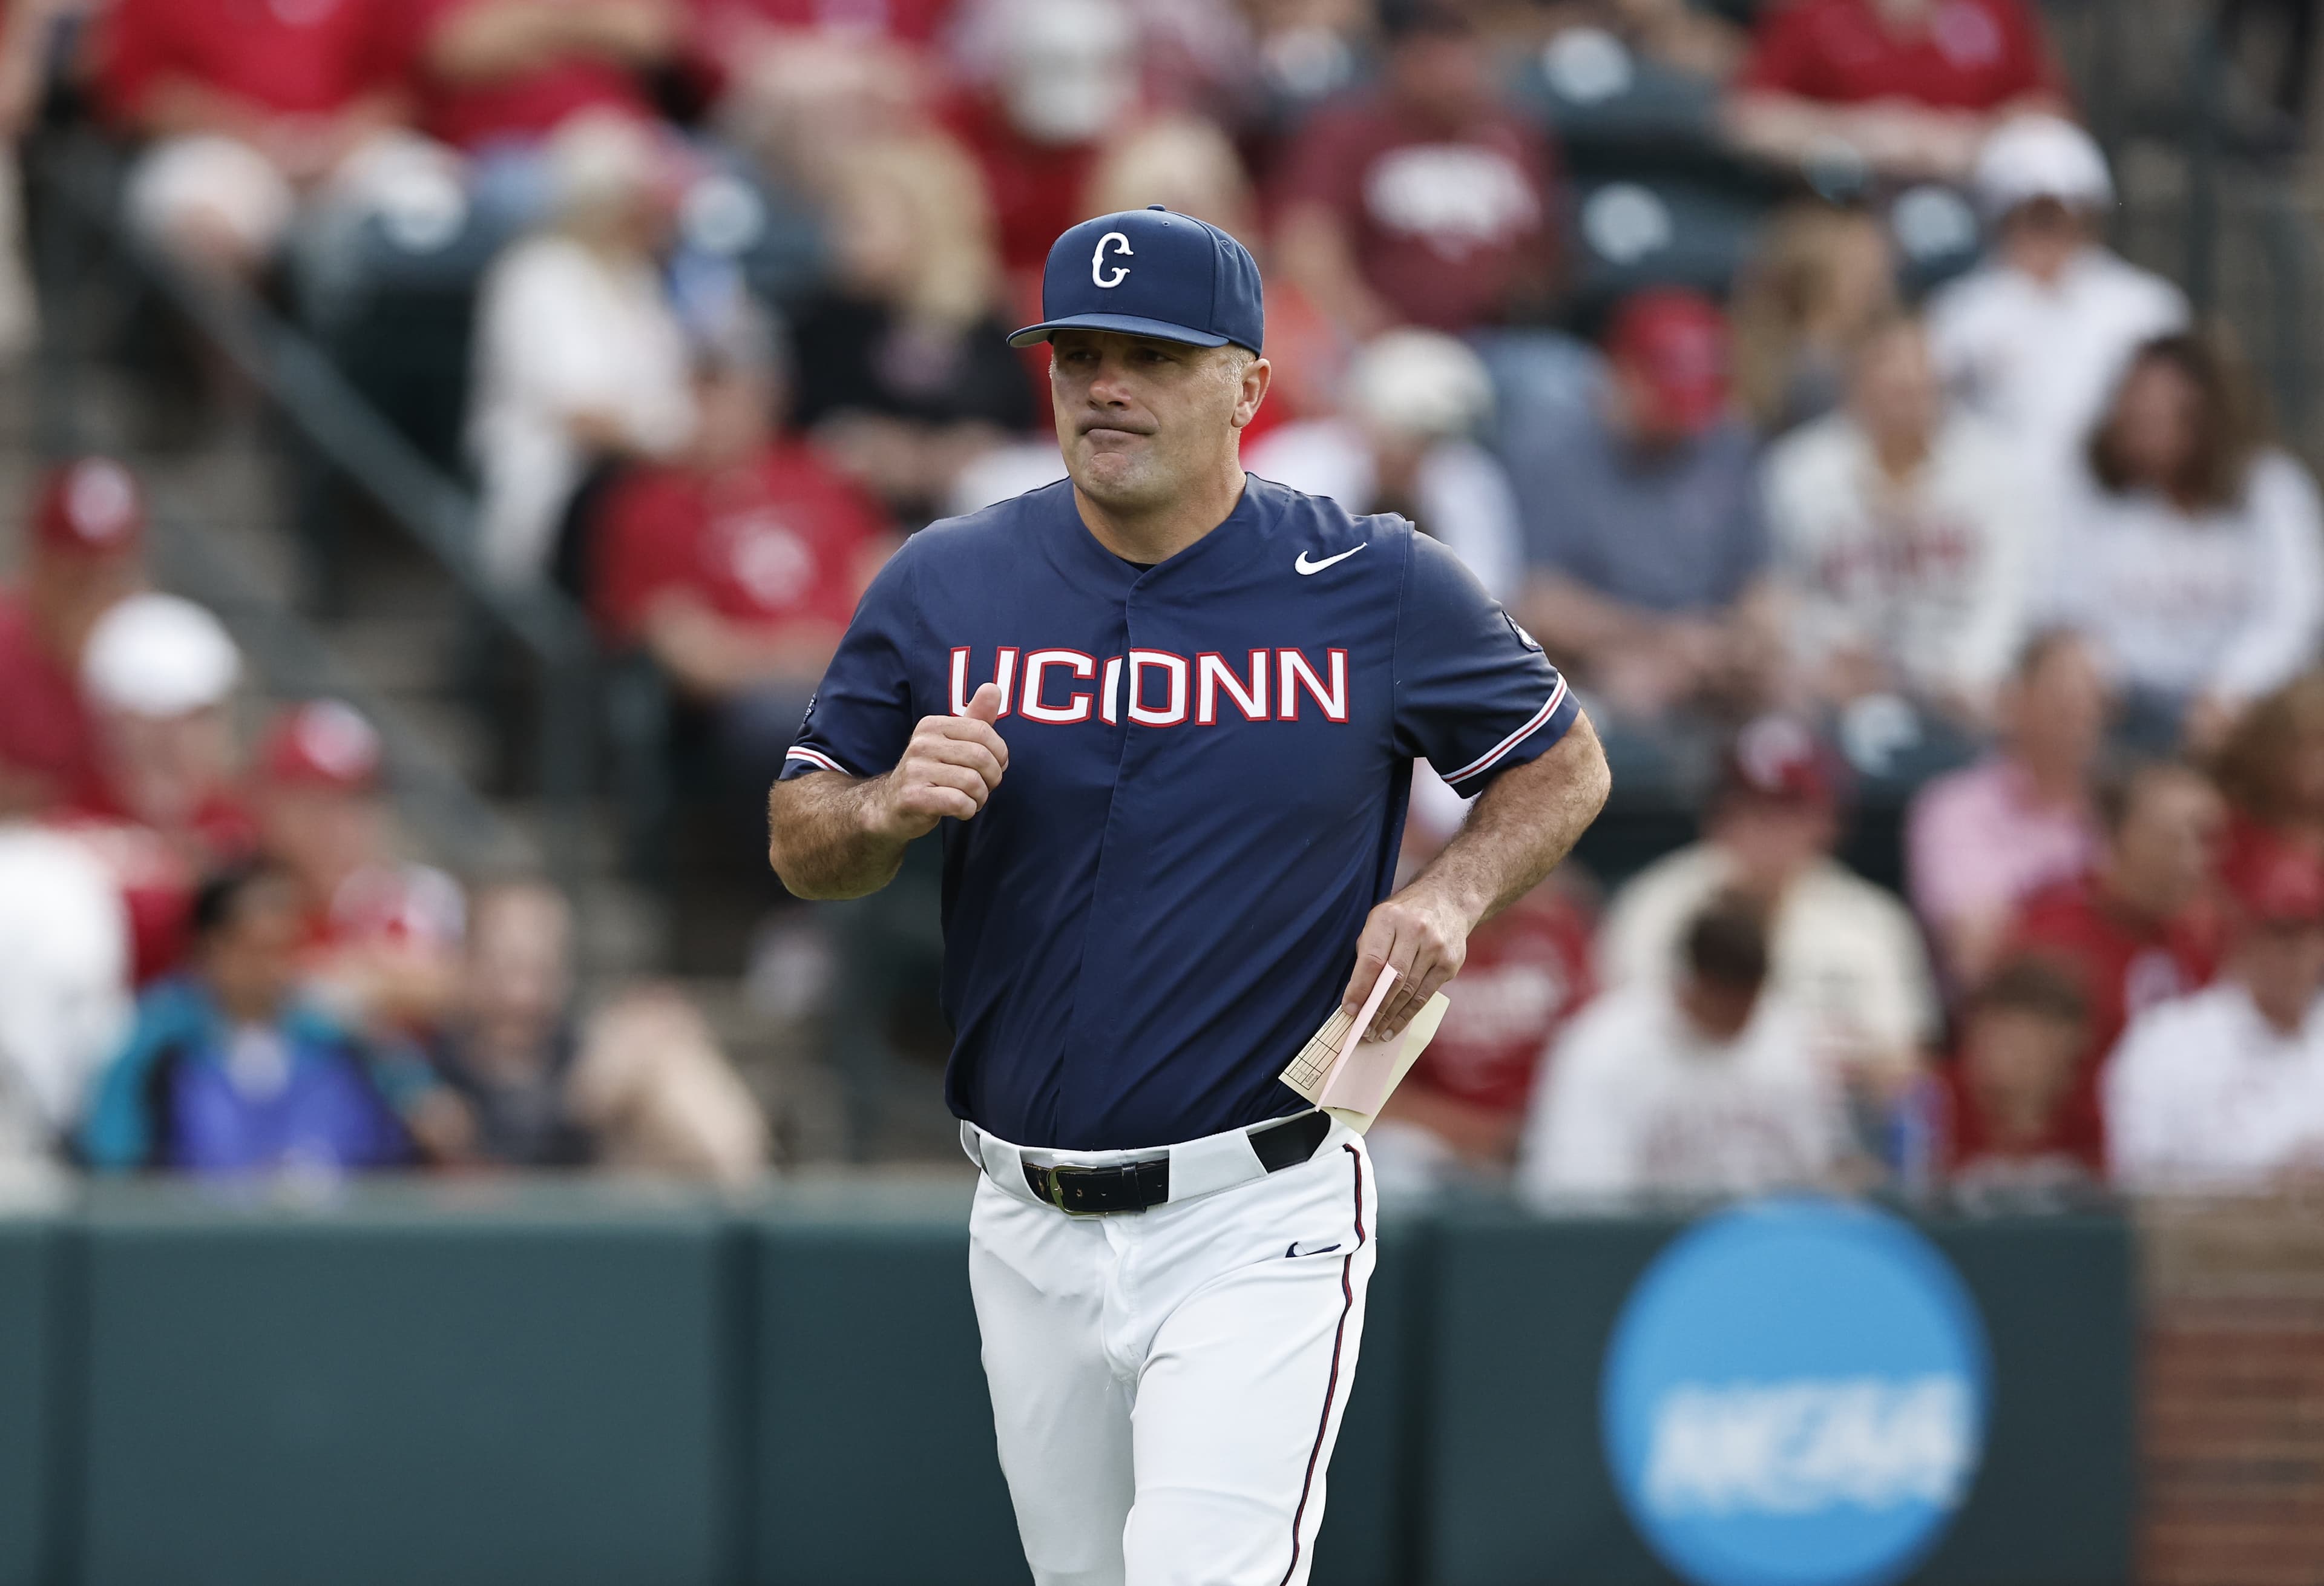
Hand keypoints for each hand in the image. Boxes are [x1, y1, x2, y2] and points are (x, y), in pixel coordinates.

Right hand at [865, 683, 1008, 841]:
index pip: (983, 731)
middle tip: (985, 787)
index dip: (1000, 753)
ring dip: (980, 797)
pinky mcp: (913, 797)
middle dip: (993, 778)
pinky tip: (961, 810)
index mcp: (932, 725)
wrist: (891, 806)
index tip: (996, 766)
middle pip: (981, 758)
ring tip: (971, 799)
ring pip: (973, 783)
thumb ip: (976, 718)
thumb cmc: (931, 773)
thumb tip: (993, 687)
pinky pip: (959, 802)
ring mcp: (914, 770)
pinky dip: (968, 810)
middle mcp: (921, 744)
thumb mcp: (952, 743)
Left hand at [1338, 882, 1472, 1041]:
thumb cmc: (1405, 914)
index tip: (1350, 1009)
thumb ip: (1368, 951)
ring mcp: (1436, 947)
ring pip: (1409, 991)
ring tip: (1377, 1032)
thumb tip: (1356, 994)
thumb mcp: (1380, 920)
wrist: (1448, 898)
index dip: (1359, 988)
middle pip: (1392, 979)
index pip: (1372, 959)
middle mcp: (1415, 930)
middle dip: (1375, 1009)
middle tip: (1363, 1029)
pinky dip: (1409, 1013)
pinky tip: (1396, 1025)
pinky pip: (1425, 995)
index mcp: (1389, 917)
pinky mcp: (1450, 962)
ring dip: (1391, 1016)